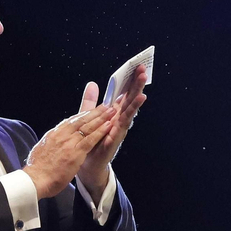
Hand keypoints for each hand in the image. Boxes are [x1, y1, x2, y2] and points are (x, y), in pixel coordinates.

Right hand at [24, 102, 118, 198]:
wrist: (34, 180)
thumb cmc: (36, 170)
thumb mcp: (41, 150)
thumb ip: (49, 143)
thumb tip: (51, 140)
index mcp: (53, 134)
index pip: (70, 121)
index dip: (82, 115)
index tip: (90, 110)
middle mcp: (61, 135)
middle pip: (80, 120)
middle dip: (94, 112)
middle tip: (105, 105)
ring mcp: (68, 143)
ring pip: (87, 127)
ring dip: (100, 118)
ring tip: (110, 111)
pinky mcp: (75, 153)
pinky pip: (90, 139)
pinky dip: (100, 131)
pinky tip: (108, 125)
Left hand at [75, 66, 148, 200]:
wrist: (87, 165)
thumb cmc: (91, 142)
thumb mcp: (89, 117)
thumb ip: (91, 101)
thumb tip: (93, 83)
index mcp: (113, 112)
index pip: (123, 92)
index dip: (129, 80)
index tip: (135, 66)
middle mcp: (119, 118)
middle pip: (129, 97)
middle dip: (136, 83)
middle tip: (142, 68)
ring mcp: (120, 126)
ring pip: (130, 107)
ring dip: (137, 93)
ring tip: (143, 80)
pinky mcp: (117, 134)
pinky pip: (125, 121)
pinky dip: (132, 110)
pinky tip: (138, 101)